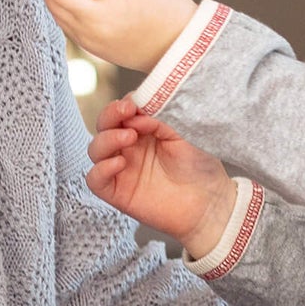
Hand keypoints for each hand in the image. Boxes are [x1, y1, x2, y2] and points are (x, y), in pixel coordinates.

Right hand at [87, 96, 235, 256]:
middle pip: (104, 126)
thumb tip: (138, 111)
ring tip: (129, 137)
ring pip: (96, 149)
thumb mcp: (184, 132)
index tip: (134, 103)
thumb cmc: (200, 165)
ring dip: (107, 139)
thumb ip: (161, 118)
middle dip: (110, 115)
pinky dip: (101, 169)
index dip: (124, 104)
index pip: (122, 111)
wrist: (209, 202)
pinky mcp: (118, 192)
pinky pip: (95, 179)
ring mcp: (122, 169)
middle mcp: (130, 147)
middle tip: (127, 112)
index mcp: (145, 129)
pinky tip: (120, 163)